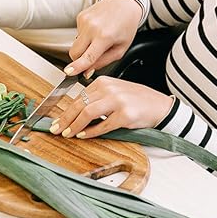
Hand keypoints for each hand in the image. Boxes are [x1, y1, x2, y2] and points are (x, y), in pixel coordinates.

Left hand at [49, 76, 173, 137]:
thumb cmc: (136, 101)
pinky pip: (102, 125)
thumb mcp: (114, 93)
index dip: (65, 111)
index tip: (57, 122)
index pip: (78, 97)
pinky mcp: (125, 115)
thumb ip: (96, 99)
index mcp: (104, 82)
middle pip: (79, 104)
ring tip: (68, 134)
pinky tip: (83, 135)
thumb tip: (74, 114)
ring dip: (75, 126)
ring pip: (87, 113)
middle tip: (57, 130)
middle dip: (65, 119)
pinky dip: (91, 132)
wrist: (160, 106)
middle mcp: (109, 89)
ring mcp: (117, 101)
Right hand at [64, 0, 141, 75]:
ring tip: (98, 37)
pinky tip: (96, 29)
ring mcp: (84, 21)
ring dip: (84, 46)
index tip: (69, 72)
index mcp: (105, 37)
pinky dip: (85, 35)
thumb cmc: (126, 25)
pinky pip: (77, 34)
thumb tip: (87, 72)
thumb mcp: (121, 48)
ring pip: (75, 44)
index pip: (87, 56)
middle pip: (75, 53)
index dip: (77, 66)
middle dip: (79, 59)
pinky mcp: (80, 17)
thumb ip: (103, 62)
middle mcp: (92, 28)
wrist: (124, 2)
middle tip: (91, 56)